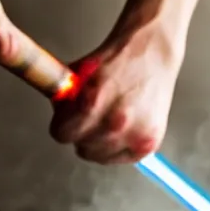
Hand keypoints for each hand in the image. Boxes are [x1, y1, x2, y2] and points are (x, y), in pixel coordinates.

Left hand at [50, 13, 184, 164]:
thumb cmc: (115, 61)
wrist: (152, 52)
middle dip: (82, 133)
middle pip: (80, 148)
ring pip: (98, 156)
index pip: (61, 134)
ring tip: (107, 121)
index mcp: (93, 103)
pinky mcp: (149, 144)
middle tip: (90, 117)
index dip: (63, 124)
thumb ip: (63, 99)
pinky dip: (116, 148)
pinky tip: (120, 129)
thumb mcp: (78, 73)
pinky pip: (119, 158)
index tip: (67, 119)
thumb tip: (57, 117)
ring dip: (98, 142)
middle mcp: (116, 123)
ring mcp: (135, 136)